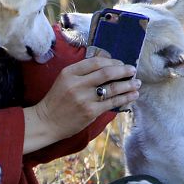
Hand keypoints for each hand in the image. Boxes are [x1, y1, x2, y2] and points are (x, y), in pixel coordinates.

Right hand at [23, 55, 139, 151]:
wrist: (46, 122)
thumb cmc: (57, 100)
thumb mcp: (64, 80)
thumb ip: (82, 73)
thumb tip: (108, 67)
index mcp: (70, 73)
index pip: (95, 62)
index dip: (112, 61)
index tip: (121, 63)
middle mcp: (77, 84)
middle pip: (106, 73)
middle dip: (123, 70)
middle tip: (133, 70)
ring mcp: (84, 99)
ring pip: (112, 88)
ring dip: (128, 85)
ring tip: (137, 83)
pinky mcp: (90, 112)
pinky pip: (112, 103)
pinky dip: (125, 98)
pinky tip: (132, 95)